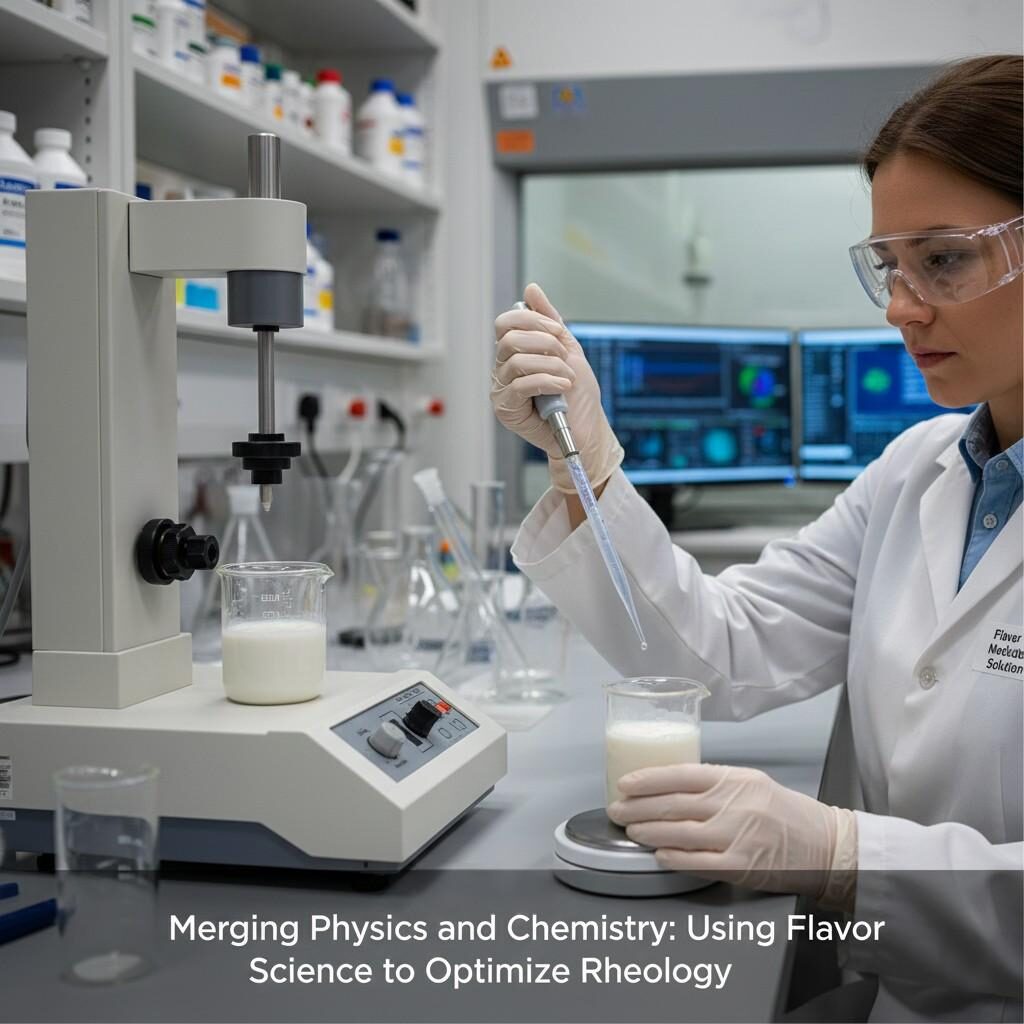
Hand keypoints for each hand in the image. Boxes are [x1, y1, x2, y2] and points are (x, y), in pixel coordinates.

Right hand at [491, 283, 622, 492]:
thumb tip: (531, 289)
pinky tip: (562, 388)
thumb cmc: (578, 395)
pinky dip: (547, 381)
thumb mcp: (568, 349)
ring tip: (568, 379)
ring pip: (516, 361)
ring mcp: (502, 389)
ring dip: (551, 366)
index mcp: (514, 353)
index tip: (557, 331)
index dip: (532, 320)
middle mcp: (503, 369)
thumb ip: (549, 320)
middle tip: (565, 358)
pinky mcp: (506, 409)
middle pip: (509, 338)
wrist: (586, 429)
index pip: (506, 323)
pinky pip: (520, 385)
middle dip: (544, 342)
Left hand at [608, 763, 853, 899]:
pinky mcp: (741, 865)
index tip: (625, 783)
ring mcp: (736, 836)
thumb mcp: (751, 782)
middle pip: (673, 804)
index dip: (648, 779)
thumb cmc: (785, 812)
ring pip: (679, 833)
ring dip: (648, 831)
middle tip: (617, 809)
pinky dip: (674, 857)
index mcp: (733, 780)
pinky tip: (658, 853)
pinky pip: (698, 862)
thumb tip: (670, 785)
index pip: (680, 775)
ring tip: (631, 829)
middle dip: (638, 807)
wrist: (825, 845)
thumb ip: (714, 783)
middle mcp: (733, 805)